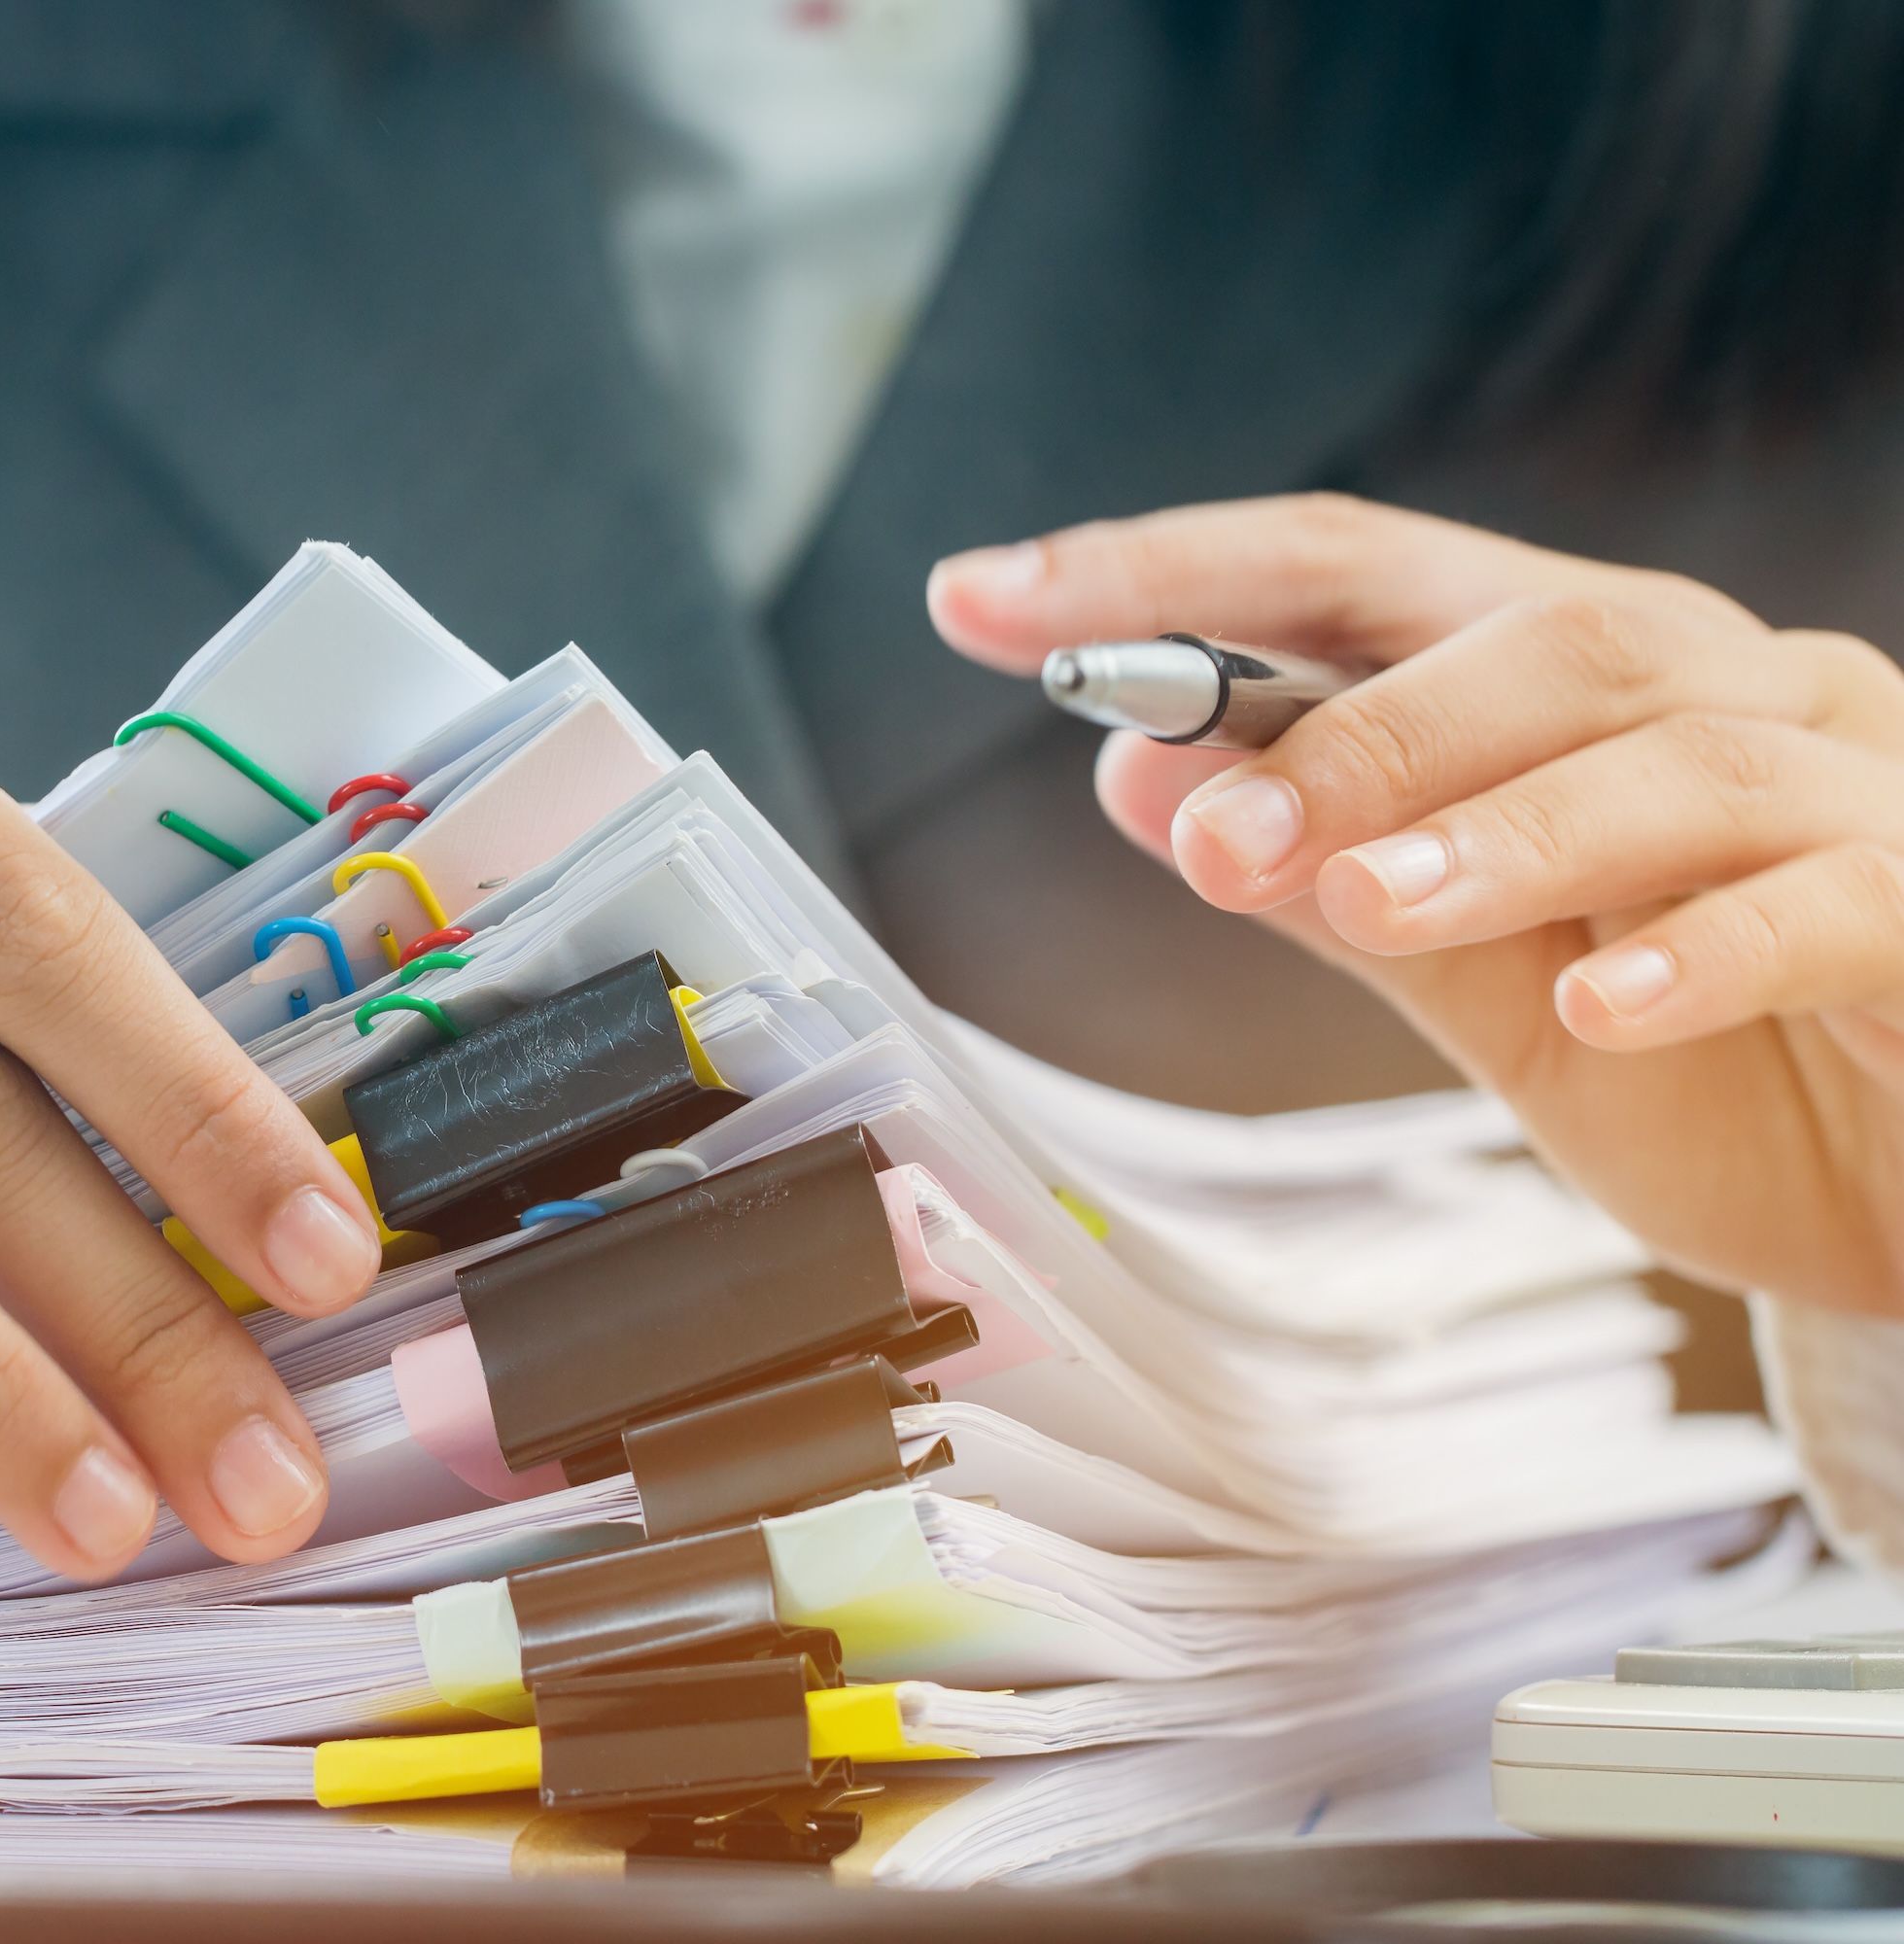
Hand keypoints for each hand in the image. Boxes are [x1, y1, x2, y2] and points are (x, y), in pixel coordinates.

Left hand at [930, 494, 1903, 1320]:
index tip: (977, 600)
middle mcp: (1720, 691)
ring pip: (1666, 750)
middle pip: (1526, 634)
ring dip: (1491, 825)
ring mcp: (1852, 783)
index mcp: (1579, 684)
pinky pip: (1826, 899)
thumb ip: (1337, 884)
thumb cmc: (1728, 1078)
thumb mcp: (1488, 991)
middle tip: (1207, 834)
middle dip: (1343, 731)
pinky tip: (1603, 1004)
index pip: (1350, 575)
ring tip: (1360, 904)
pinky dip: (1702, 947)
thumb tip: (1140, 776)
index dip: (1165, 571)